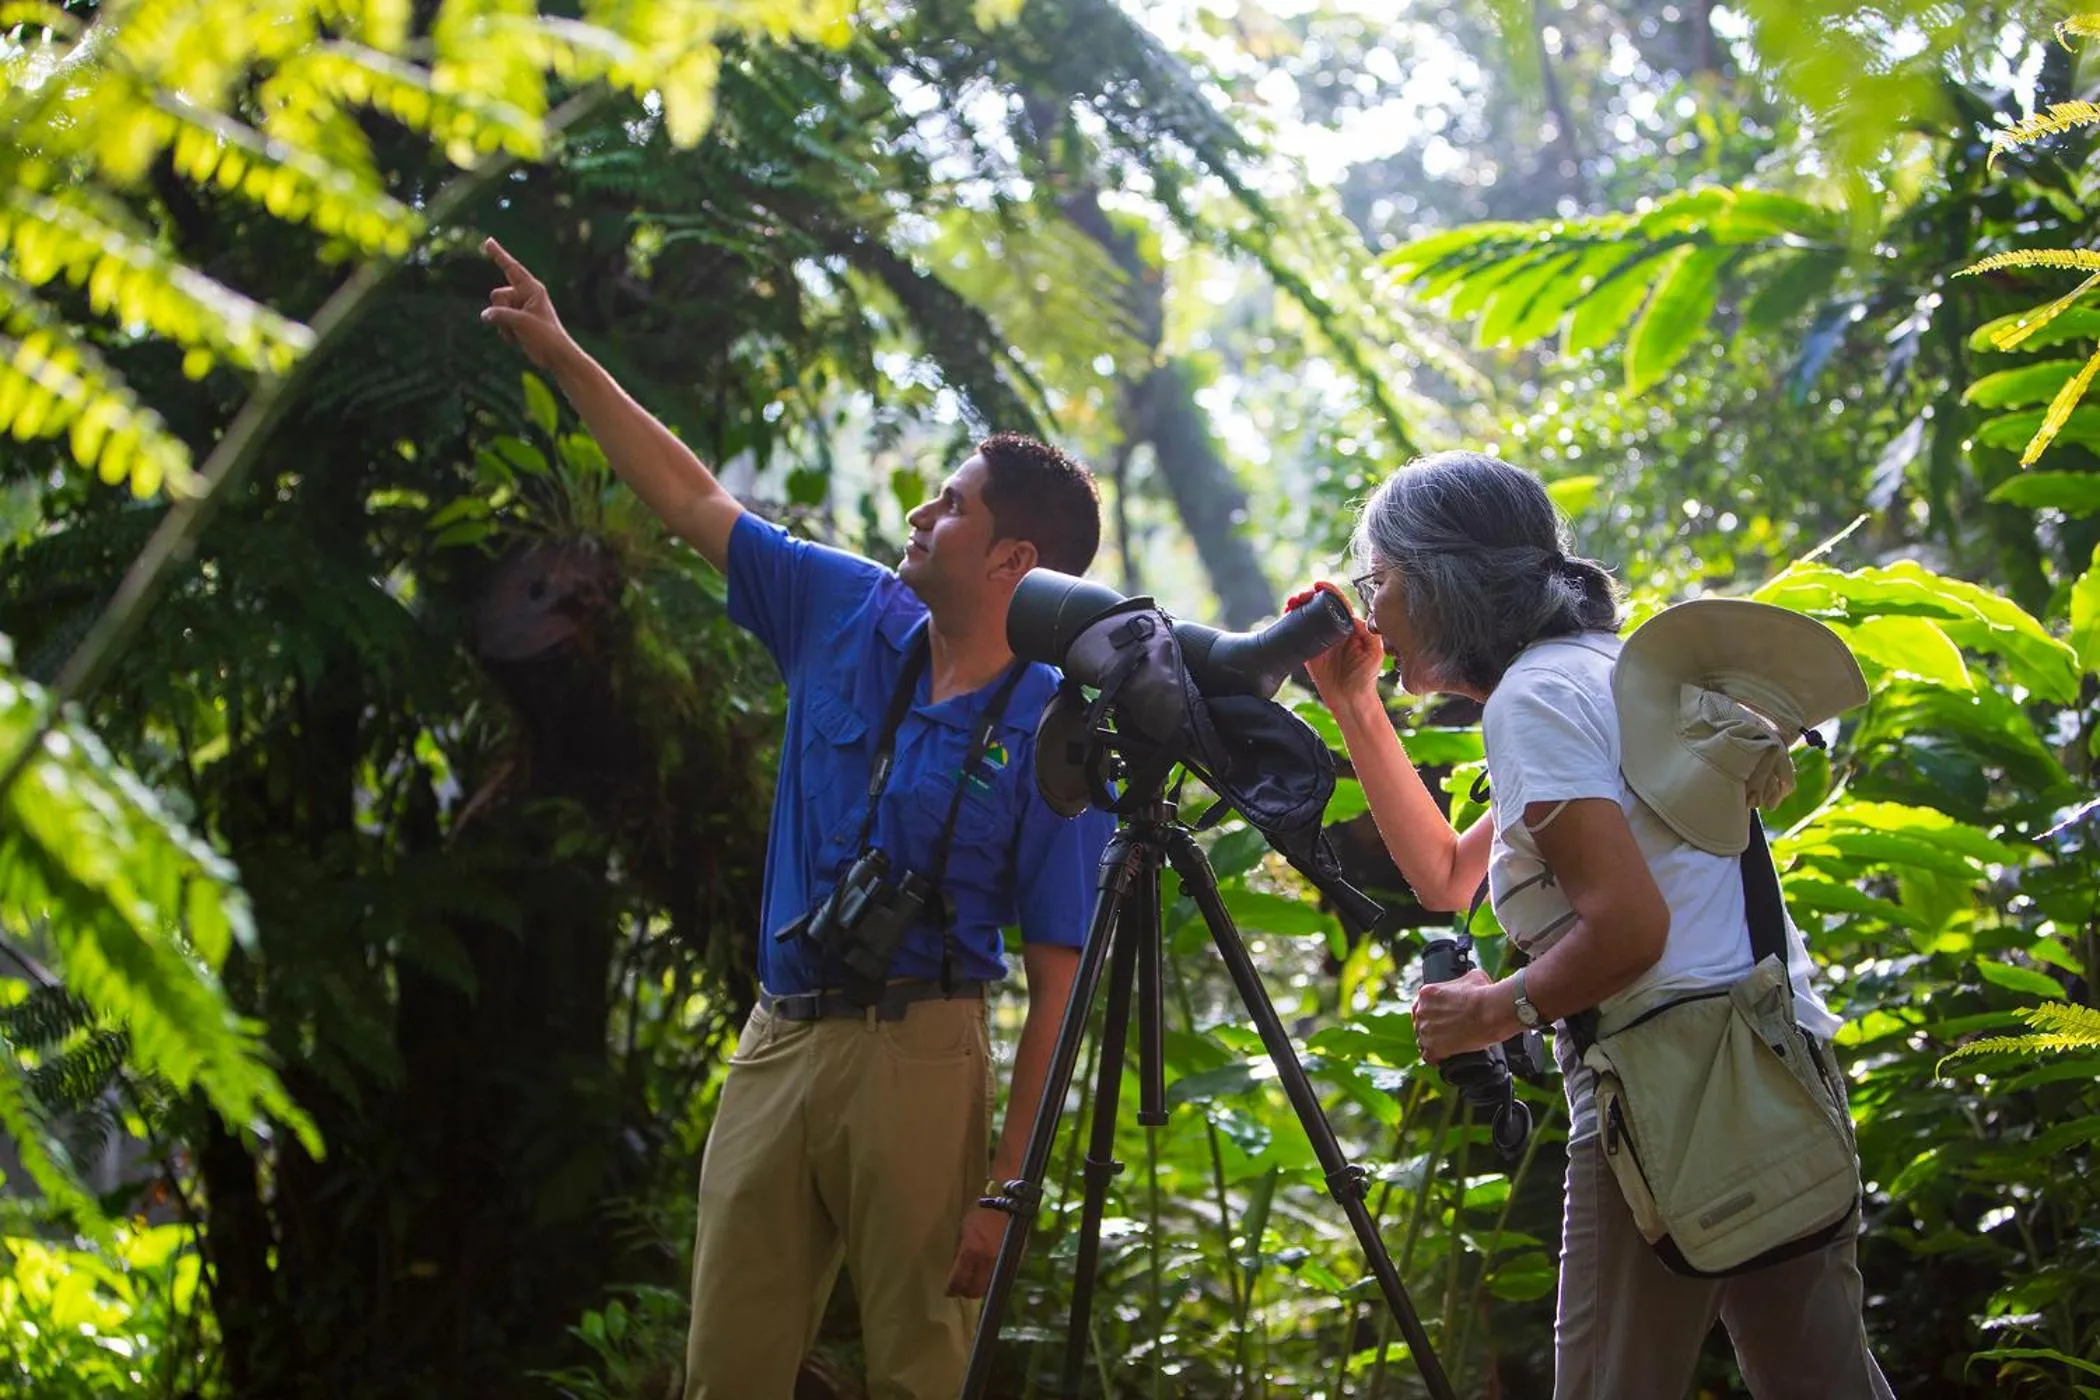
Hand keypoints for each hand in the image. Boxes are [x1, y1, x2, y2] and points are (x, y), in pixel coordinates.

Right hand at [480, 237, 573, 370]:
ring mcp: (519, 308)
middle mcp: (525, 295)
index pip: (511, 267)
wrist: (556, 357)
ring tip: (522, 333)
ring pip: (495, 311)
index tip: (488, 241)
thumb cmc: (546, 336)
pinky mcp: (516, 321)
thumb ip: (500, 315)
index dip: (498, 254)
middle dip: (502, 311)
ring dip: (504, 326)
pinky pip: (498, 322)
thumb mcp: (522, 322)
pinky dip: (505, 333)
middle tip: (521, 323)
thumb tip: (484, 315)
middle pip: (497, 295)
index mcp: (532, 288)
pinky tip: (519, 340)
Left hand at [945, 1204, 1005, 1298]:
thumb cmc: (980, 1214)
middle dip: (966, 1292)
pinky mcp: (1013, 1260)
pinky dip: (992, 1279)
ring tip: (974, 1283)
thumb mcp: (964, 1232)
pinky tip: (987, 1275)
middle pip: (975, 1289)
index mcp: (971, 1251)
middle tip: (961, 1290)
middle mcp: (986, 1260)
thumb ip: (961, 1253)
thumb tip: (956, 1270)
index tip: (949, 1291)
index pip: (959, 1280)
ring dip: (980, 1288)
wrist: (1004, 1204)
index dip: (952, 1289)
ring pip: (988, 1287)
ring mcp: (1001, 1261)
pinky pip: (1000, 1278)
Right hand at [1286, 582, 1383, 712]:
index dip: (1327, 590)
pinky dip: (1289, 621)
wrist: (1351, 700)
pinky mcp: (1307, 651)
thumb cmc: (1365, 677)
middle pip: (1318, 604)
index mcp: (1350, 625)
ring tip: (1290, 604)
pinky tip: (1286, 616)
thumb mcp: (1374, 652)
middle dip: (1307, 595)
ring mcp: (1319, 639)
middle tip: (1299, 596)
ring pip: (1305, 615)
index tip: (1318, 585)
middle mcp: (1333, 629)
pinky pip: (1296, 632)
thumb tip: (1354, 617)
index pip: (1338, 601)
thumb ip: (1368, 633)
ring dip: (1296, 605)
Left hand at [1412, 968, 1511, 1063]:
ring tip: (1447, 1045)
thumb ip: (1463, 980)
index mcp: (1427, 993)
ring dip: (1432, 1043)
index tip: (1441, 1017)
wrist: (1490, 1012)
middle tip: (1447, 1031)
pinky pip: (1428, 1057)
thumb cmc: (1483, 994)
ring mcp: (1425, 1030)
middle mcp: (1421, 1011)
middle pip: (1420, 1023)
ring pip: (1422, 1040)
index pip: (1421, 1005)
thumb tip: (1470, 981)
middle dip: (1432, 1027)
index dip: (1431, 1013)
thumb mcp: (1473, 977)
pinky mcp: (1433, 1048)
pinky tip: (1444, 1057)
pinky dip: (1436, 1058)